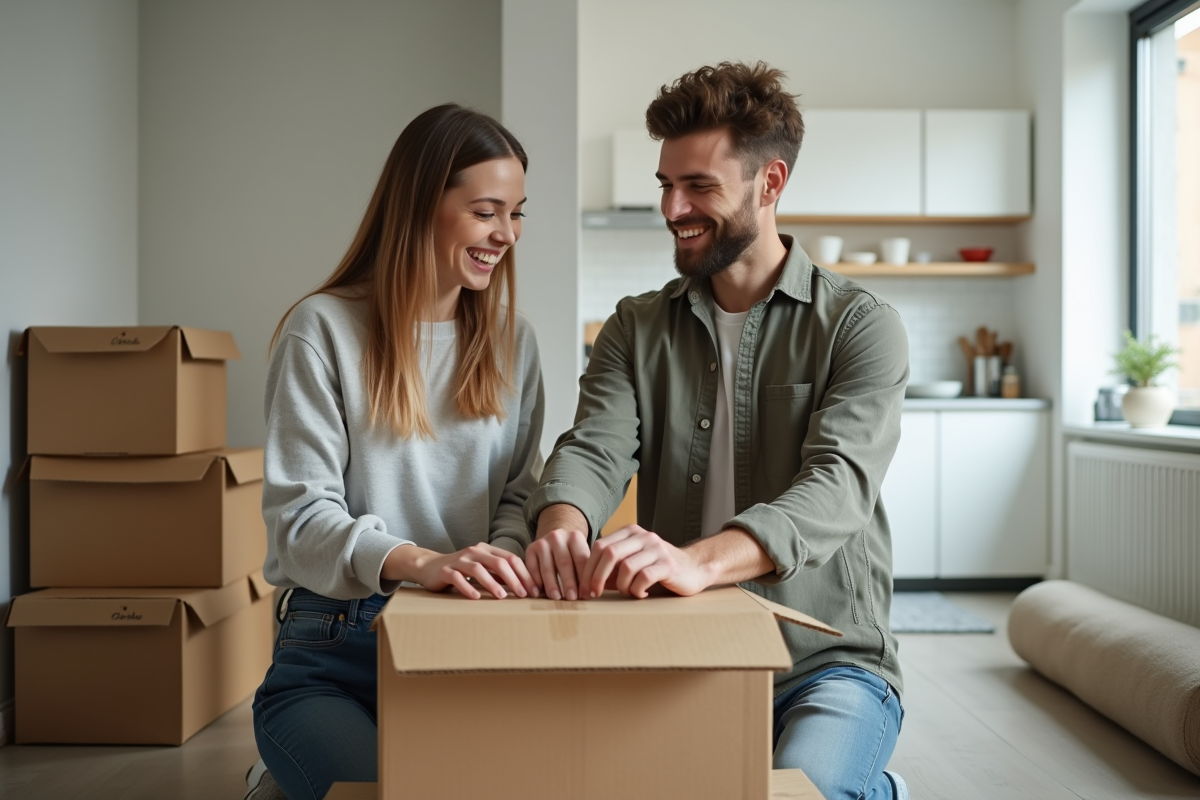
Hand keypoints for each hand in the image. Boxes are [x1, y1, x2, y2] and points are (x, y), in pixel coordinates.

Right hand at [394, 543, 535, 599]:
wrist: (429, 566)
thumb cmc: (462, 570)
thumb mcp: (483, 568)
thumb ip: (500, 574)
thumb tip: (525, 587)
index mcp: (486, 550)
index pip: (510, 558)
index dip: (524, 574)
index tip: (534, 590)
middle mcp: (474, 552)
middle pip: (498, 562)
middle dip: (513, 579)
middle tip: (523, 594)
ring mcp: (459, 560)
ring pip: (478, 569)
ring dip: (492, 583)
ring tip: (502, 596)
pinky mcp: (445, 571)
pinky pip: (457, 578)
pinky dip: (467, 588)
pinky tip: (476, 597)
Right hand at [525, 528, 590, 599]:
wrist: (555, 540)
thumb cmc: (572, 554)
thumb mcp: (581, 556)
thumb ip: (585, 571)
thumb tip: (587, 594)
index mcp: (575, 537)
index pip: (581, 559)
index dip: (584, 579)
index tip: (585, 595)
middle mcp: (558, 537)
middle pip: (564, 562)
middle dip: (568, 582)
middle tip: (571, 598)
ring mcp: (543, 542)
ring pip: (547, 566)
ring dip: (552, 584)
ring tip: (556, 597)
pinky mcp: (530, 549)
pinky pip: (532, 567)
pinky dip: (535, 581)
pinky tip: (539, 593)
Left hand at [579, 525, 712, 598]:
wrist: (694, 569)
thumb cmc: (657, 569)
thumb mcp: (631, 563)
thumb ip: (611, 567)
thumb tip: (585, 582)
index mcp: (631, 532)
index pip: (600, 546)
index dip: (588, 568)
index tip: (585, 588)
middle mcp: (643, 536)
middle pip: (609, 553)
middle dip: (597, 577)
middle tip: (594, 594)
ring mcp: (657, 549)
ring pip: (626, 567)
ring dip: (621, 586)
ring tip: (628, 592)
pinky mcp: (669, 564)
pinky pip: (644, 577)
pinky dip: (637, 590)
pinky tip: (641, 594)